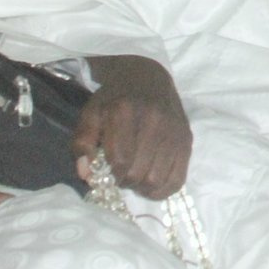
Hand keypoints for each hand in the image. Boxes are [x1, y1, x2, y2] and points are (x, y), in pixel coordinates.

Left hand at [73, 56, 192, 198]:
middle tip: (121, 174)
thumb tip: (86, 175)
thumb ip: (82, 143)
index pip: (119, 159)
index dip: (110, 172)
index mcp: (125, 111)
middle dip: (125, 181)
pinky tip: (152, 182)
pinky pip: (177, 180)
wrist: (147, 78)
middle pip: (138, 173)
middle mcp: (154, 120)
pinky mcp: (186, 139)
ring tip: (136, 177)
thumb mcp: (91, 114)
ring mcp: (173, 130)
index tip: (108, 170)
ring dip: (142, 186)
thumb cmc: (114, 100)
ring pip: (157, 179)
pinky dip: (162, 189)